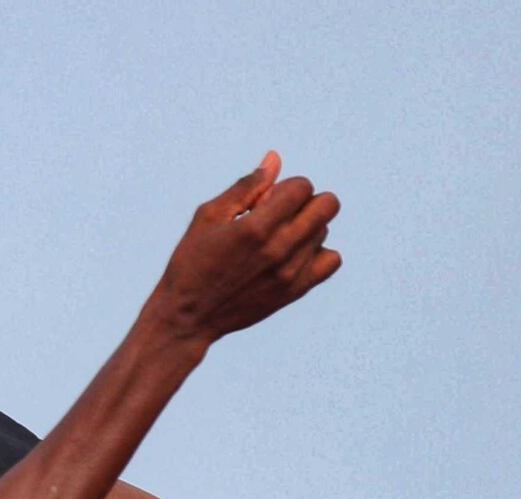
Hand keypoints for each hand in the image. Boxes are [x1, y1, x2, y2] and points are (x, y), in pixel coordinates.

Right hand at [143, 152, 341, 348]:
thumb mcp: (209, 217)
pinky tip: (296, 255)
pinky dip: (319, 252)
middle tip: (280, 215)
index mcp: (256, 227)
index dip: (287, 187)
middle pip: (326, 206)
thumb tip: (275, 159)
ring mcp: (290, 273)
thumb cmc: (191, 262)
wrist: (188, 317)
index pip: (303, 187)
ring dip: (306, 227)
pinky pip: (332, 260)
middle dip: (306, 201)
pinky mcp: (294, 292)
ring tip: (278, 240)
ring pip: (324, 231)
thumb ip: (246, 187)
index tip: (266, 201)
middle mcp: (278, 249)